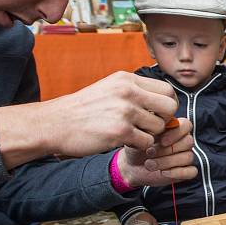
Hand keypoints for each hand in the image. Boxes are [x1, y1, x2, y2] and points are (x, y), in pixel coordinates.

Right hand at [46, 71, 180, 153]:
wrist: (55, 123)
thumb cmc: (84, 109)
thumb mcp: (110, 88)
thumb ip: (135, 92)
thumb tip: (164, 102)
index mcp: (127, 79)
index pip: (167, 89)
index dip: (168, 104)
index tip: (159, 114)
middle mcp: (128, 92)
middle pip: (169, 107)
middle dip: (164, 120)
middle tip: (150, 126)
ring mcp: (125, 111)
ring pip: (159, 126)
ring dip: (149, 134)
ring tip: (132, 134)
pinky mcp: (121, 131)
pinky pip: (147, 141)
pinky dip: (139, 145)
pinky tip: (125, 141)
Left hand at [117, 118, 197, 186]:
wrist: (130, 166)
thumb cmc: (137, 148)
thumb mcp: (140, 134)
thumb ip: (152, 126)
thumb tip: (157, 119)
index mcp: (175, 129)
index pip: (187, 125)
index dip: (176, 133)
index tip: (161, 141)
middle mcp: (183, 142)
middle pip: (188, 142)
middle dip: (167, 150)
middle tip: (149, 153)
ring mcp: (186, 157)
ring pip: (188, 157)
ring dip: (167, 162)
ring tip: (150, 164)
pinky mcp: (186, 172)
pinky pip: (192, 171)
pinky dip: (177, 172)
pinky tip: (163, 172)